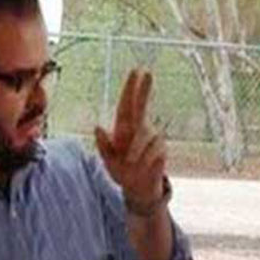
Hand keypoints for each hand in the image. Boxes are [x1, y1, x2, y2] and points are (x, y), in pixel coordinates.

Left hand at [95, 69, 166, 211]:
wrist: (139, 189)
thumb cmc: (122, 172)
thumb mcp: (108, 162)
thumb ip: (103, 146)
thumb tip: (97, 127)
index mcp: (124, 129)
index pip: (127, 105)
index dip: (132, 88)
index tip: (137, 70)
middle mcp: (140, 129)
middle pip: (142, 106)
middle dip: (144, 90)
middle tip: (148, 73)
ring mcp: (153, 139)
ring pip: (147, 137)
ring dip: (137, 152)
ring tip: (131, 165)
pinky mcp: (162, 151)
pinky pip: (155, 152)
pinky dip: (147, 161)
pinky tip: (145, 167)